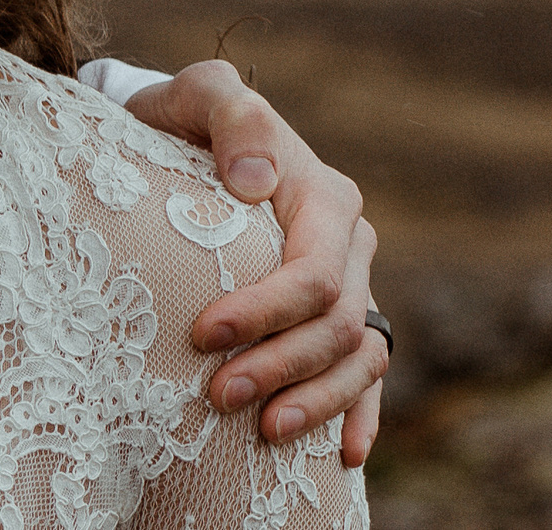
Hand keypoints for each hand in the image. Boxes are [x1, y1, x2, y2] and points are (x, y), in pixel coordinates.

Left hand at [122, 59, 388, 463]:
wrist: (183, 138)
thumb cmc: (184, 120)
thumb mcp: (199, 95)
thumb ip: (231, 117)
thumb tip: (257, 180)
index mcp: (324, 196)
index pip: (312, 272)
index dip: (267, 312)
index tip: (203, 334)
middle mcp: (349, 242)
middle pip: (339, 325)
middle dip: (283, 367)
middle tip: (219, 397)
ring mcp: (352, 281)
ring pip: (362, 358)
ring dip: (318, 402)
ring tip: (265, 435)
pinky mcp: (339, 313)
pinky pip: (368, 373)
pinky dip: (358, 414)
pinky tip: (342, 456)